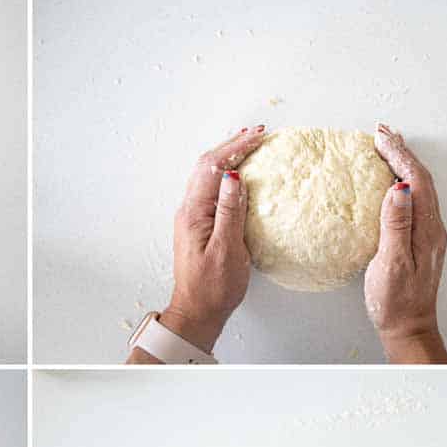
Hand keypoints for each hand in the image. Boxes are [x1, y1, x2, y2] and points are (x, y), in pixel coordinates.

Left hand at [142, 126, 267, 355]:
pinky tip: (239, 174)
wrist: (197, 313)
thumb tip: (234, 176)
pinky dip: (226, 174)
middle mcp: (189, 211)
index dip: (235, 148)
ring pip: (208, 176)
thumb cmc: (212, 288)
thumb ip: (230, 211)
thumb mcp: (226, 249)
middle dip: (232, 146)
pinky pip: (212, 190)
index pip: (212, 167)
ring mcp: (192, 218)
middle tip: (257, 133)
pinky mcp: (199, 226)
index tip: (258, 136)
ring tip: (250, 143)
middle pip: (207, 166)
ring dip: (228, 157)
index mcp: (194, 213)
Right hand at [364, 123, 446, 363]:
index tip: (380, 137)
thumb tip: (397, 188)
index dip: (399, 155)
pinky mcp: (421, 241)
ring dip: (404, 164)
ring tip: (387, 148)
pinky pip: (415, 201)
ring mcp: (428, 234)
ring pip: (419, 187)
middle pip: (421, 178)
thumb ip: (395, 225)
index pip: (415, 180)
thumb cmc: (396, 302)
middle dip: (402, 152)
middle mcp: (433, 227)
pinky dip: (404, 182)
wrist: (409, 328)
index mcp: (426, 229)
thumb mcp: (392, 263)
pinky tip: (392, 183)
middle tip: (382, 133)